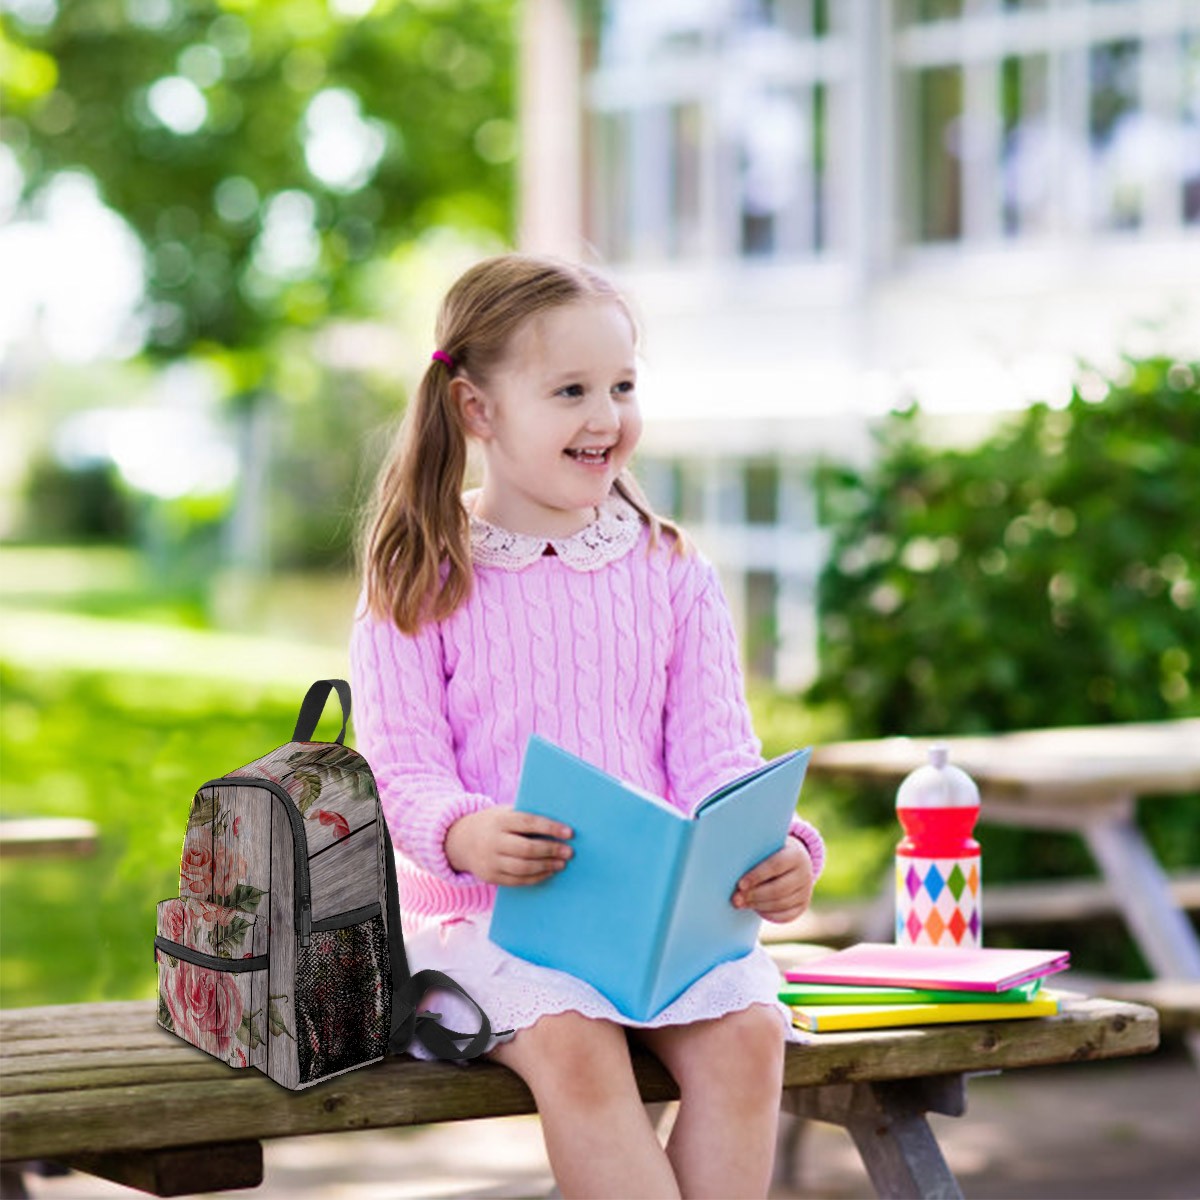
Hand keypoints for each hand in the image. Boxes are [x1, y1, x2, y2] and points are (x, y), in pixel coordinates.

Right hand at [445, 808, 572, 886]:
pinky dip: (536, 877)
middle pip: (526, 849)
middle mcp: (493, 841)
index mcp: (499, 820)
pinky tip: (548, 872)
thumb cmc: (493, 823)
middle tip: (569, 852)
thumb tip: (559, 826)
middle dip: (551, 850)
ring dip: (546, 866)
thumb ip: (525, 818)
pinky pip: (517, 880)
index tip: (570, 833)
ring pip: (523, 868)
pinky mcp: (490, 877)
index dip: (550, 828)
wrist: (459, 840)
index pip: (528, 823)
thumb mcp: (504, 813)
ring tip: (562, 863)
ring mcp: (490, 861)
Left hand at [732, 837, 813, 923]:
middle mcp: (805, 873)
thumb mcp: (766, 847)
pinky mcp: (803, 905)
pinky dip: (769, 914)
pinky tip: (755, 909)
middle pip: (778, 889)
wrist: (794, 860)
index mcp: (795, 854)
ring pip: (781, 904)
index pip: (775, 866)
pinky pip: (786, 915)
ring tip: (741, 904)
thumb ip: (754, 854)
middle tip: (736, 899)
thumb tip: (729, 866)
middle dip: (754, 895)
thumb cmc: (771, 851)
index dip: (756, 876)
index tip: (739, 884)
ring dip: (758, 905)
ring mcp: (806, 891)